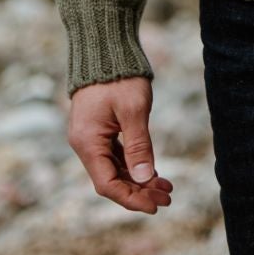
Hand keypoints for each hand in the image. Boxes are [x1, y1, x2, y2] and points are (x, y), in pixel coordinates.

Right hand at [66, 76, 173, 214]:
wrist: (106, 48)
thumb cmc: (120, 76)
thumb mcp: (133, 111)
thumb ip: (138, 146)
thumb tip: (144, 178)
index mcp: (88, 142)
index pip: (107, 184)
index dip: (131, 199)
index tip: (155, 206)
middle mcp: (84, 144)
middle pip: (111, 180)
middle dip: (140, 191)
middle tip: (168, 197)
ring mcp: (91, 137)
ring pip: (115, 169)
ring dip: (139, 180)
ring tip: (166, 187)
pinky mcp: (99, 130)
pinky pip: (115, 156)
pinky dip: (134, 166)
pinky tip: (153, 171)